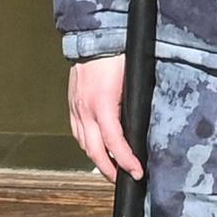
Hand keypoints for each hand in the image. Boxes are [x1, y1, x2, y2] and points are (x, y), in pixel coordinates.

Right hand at [68, 55, 140, 182]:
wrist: (93, 36)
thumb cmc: (117, 54)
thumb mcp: (132, 78)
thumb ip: (135, 102)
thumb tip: (144, 123)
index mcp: (102, 103)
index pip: (114, 142)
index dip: (126, 161)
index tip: (137, 173)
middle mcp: (86, 109)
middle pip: (95, 150)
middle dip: (110, 170)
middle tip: (124, 180)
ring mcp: (76, 107)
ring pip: (83, 144)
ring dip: (97, 160)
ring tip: (111, 169)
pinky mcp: (72, 103)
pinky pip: (77, 131)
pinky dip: (86, 144)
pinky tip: (95, 148)